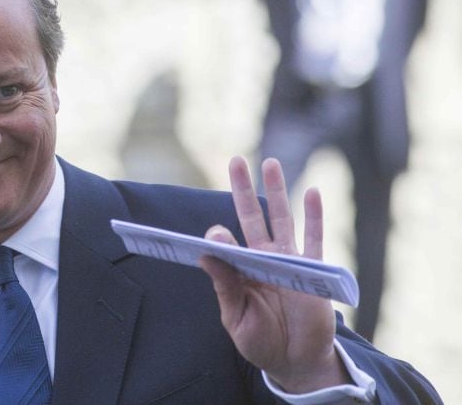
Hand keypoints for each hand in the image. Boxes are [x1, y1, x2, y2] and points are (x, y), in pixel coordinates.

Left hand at [199, 156, 347, 392]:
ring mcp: (289, 261)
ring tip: (271, 162)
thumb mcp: (237, 319)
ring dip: (278, 191)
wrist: (296, 362)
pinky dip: (315, 216)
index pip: (225, 243)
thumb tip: (207, 250)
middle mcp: (262, 259)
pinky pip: (315, 239)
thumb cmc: (261, 342)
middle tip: (236, 160)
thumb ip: (225, 286)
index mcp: (239, 270)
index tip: (213, 240)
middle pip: (252, 216)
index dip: (218, 237)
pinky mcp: (314, 271)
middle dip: (243, 188)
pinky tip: (313, 192)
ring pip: (282, 219)